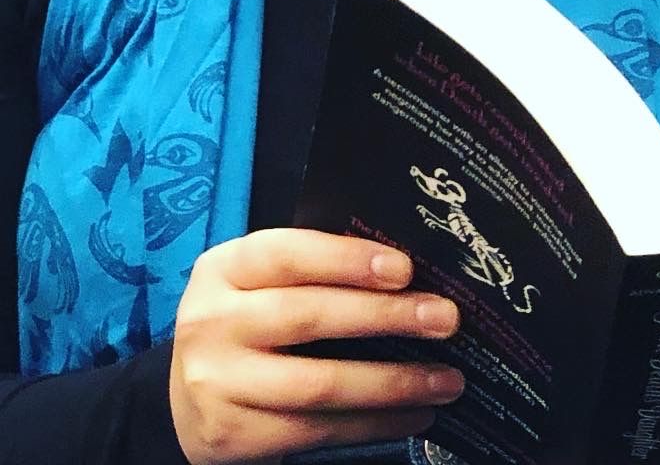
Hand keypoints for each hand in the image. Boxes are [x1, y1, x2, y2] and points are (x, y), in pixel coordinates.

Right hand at [169, 228, 464, 464]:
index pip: (290, 254)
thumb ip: (317, 268)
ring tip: (445, 380)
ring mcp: (217, 384)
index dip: (348, 260)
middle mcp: (212, 322)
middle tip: (446, 319)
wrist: (182, 395)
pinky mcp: (230, 437)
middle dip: (387, 317)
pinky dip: (371, 425)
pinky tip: (411, 415)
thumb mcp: (263, 280)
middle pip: (309, 317)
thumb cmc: (249, 318)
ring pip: (318, 384)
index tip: (405, 269)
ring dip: (392, 384)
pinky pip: (313, 430)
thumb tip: (410, 273)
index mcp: (226, 268)